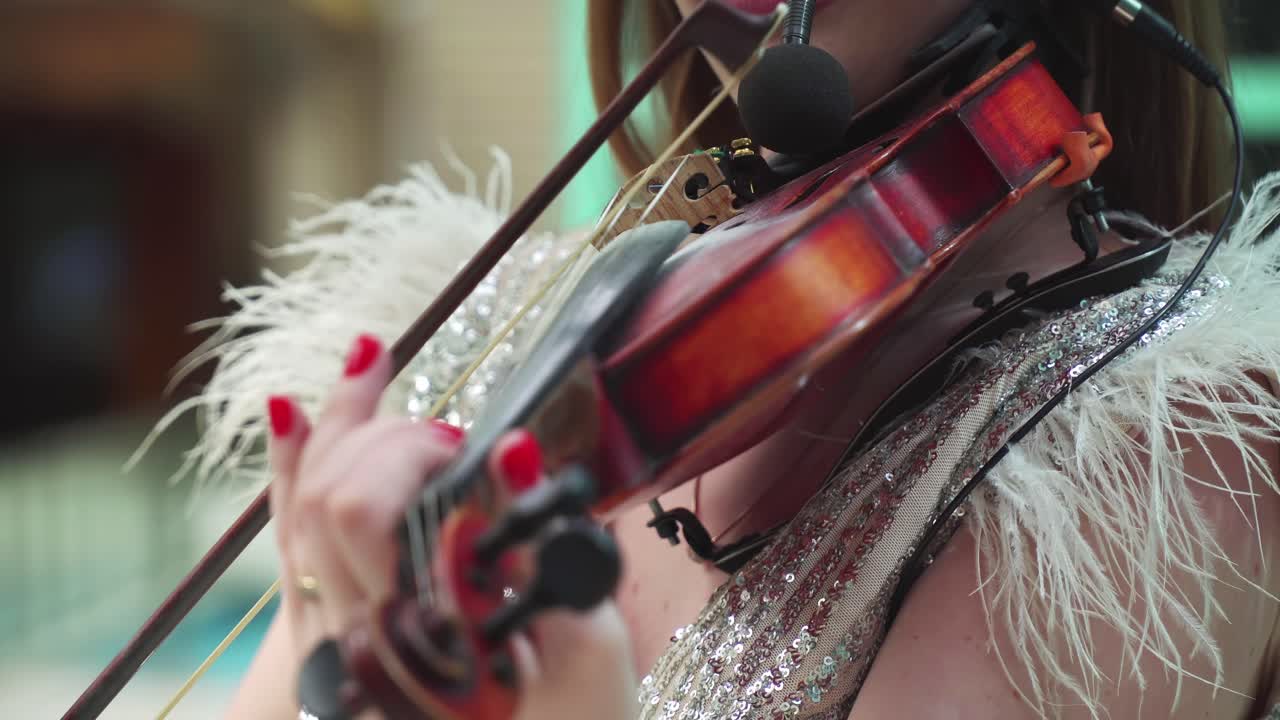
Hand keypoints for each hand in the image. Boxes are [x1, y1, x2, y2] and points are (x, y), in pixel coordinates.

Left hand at [265, 333, 636, 719]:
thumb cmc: (567, 713)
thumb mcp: (583, 645)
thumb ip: (549, 549)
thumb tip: (512, 450)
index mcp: (416, 636)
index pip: (361, 509)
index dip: (407, 453)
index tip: (463, 447)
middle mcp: (355, 636)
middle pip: (321, 494)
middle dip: (381, 433)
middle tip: (446, 438)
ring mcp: (330, 632)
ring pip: (297, 505)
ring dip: (336, 425)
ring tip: (369, 362)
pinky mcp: (327, 625)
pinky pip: (291, 535)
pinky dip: (294, 466)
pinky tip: (292, 414)